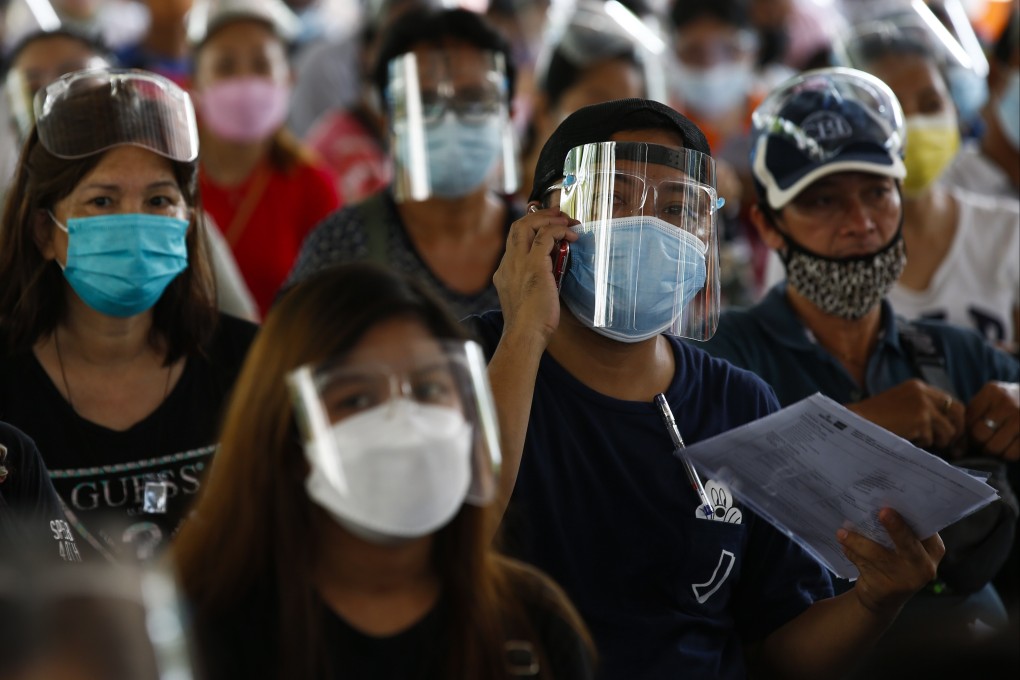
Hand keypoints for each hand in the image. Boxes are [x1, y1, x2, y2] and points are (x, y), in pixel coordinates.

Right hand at [492, 207, 577, 347]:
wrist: (524, 334)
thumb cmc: (530, 325)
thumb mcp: (528, 299)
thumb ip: (535, 284)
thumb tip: (551, 277)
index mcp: (505, 272)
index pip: (515, 241)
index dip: (531, 229)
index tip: (548, 228)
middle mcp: (508, 263)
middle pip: (517, 226)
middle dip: (539, 216)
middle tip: (558, 215)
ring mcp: (518, 263)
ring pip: (527, 225)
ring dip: (549, 219)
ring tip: (567, 221)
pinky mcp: (534, 265)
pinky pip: (545, 236)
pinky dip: (559, 231)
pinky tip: (572, 236)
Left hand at [838, 508, 943, 615]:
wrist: (885, 599)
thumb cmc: (897, 562)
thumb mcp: (907, 549)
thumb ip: (902, 530)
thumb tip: (879, 502)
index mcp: (933, 550)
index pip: (925, 527)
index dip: (912, 512)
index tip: (898, 498)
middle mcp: (923, 565)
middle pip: (908, 543)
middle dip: (896, 527)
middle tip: (883, 511)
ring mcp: (905, 580)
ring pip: (878, 554)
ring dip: (857, 540)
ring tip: (842, 531)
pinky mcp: (884, 588)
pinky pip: (864, 565)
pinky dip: (852, 552)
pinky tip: (843, 544)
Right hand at [847, 379, 964, 450]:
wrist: (856, 422)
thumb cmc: (874, 418)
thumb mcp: (900, 404)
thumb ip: (921, 407)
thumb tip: (947, 425)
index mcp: (918, 386)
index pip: (949, 401)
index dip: (954, 419)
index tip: (953, 434)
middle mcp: (923, 392)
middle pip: (958, 411)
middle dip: (957, 430)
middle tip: (954, 447)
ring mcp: (923, 405)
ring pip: (948, 429)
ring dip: (937, 440)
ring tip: (917, 440)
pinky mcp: (920, 419)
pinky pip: (931, 439)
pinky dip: (920, 443)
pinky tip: (904, 438)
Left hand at [965, 381, 1019, 460]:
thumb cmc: (1008, 402)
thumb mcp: (990, 400)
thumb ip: (972, 418)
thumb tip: (956, 451)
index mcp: (992, 392)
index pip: (968, 420)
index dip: (966, 432)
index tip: (971, 435)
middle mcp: (1007, 404)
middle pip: (980, 434)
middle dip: (979, 442)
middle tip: (984, 441)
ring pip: (994, 447)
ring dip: (992, 450)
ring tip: (997, 443)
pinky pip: (1012, 453)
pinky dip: (1007, 454)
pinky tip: (1009, 446)